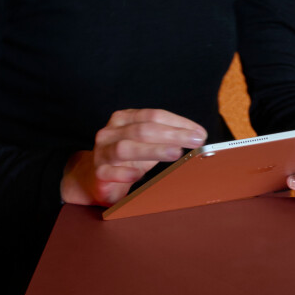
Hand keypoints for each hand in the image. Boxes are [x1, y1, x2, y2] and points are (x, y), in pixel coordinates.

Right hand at [61, 108, 206, 206]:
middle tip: (194, 141)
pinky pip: (110, 172)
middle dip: (172, 134)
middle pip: (143, 129)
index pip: (153, 116)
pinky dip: (124, 173)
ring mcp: (103, 152)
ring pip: (127, 148)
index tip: (199, 132)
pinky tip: (137, 174)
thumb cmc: (125, 162)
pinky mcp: (99, 173)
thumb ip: (166, 141)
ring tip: (176, 153)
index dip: (178, 123)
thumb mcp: (146, 147)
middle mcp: (111, 132)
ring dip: (154, 150)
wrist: (94, 179)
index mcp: (124, 120)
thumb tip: (196, 138)